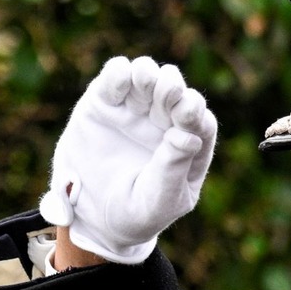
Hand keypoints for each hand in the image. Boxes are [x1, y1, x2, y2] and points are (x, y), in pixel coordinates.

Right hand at [39, 56, 217, 264]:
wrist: (90, 218)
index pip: (200, 121)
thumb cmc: (135, 213)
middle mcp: (165, 124)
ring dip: (150, 73)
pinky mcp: (104, 103)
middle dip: (174, 89)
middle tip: (169, 95)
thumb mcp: (158, 201)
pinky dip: (120, 72)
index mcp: (188, 148)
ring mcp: (135, 111)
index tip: (186, 114)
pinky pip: (116, 76)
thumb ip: (173, 170)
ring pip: (149, 76)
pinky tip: (121, 81)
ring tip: (146, 82)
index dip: (195, 113)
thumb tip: (188, 136)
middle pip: (177, 92)